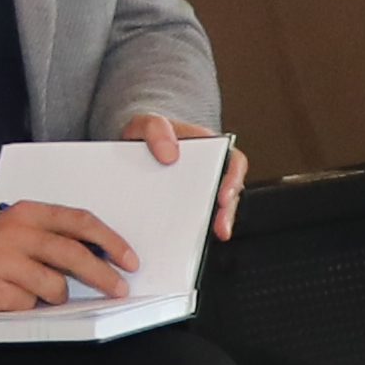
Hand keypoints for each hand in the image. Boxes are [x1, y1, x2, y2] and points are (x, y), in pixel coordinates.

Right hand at [0, 201, 139, 314]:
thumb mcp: (17, 228)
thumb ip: (54, 236)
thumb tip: (102, 257)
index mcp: (27, 213)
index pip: (80, 221)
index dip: (111, 242)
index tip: (129, 260)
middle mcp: (15, 232)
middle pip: (74, 254)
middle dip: (103, 276)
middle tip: (119, 289)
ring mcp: (1, 261)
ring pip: (55, 286)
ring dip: (55, 296)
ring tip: (36, 291)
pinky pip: (29, 305)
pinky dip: (27, 306)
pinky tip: (10, 298)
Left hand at [124, 107, 246, 236]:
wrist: (131, 148)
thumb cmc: (147, 135)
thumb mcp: (147, 123)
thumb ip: (157, 129)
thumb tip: (170, 153)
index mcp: (208, 148)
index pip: (233, 162)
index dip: (233, 180)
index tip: (224, 195)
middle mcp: (209, 172)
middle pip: (228, 193)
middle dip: (226, 212)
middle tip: (219, 225)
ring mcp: (197, 191)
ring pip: (213, 211)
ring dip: (211, 226)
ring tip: (202, 239)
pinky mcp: (182, 207)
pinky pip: (192, 221)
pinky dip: (190, 233)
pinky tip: (182, 241)